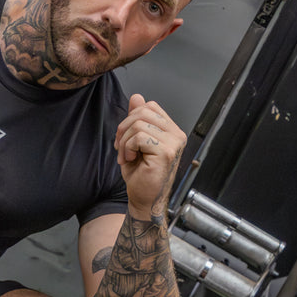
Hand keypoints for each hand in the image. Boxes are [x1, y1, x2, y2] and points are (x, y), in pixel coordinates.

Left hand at [114, 94, 185, 219]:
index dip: (131, 118)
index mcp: (172, 131)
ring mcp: (173, 143)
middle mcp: (176, 135)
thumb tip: (137, 97)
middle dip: (124, 127)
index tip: (124, 139)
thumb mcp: (134, 142)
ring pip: (139, 123)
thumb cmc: (141, 176)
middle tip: (120, 147)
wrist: (144, 200)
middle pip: (143, 111)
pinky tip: (130, 160)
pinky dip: (128, 148)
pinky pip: (139, 136)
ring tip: (126, 156)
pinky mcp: (166, 152)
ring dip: (125, 141)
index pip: (150, 107)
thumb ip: (137, 119)